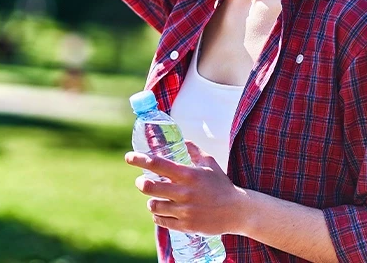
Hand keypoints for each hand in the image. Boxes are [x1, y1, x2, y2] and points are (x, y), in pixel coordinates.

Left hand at [125, 140, 245, 235]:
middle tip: (141, 182)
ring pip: (153, 205)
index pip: (157, 164)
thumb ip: (194, 150)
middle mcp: (184, 192)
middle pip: (149, 187)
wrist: (237, 211)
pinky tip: (161, 212)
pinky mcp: (186, 226)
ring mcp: (184, 210)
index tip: (128, 157)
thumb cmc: (222, 185)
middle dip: (140, 183)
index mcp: (188, 174)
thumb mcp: (210, 163)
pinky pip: (161, 221)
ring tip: (154, 199)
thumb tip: (183, 140)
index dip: (139, 159)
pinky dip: (157, 216)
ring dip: (151, 201)